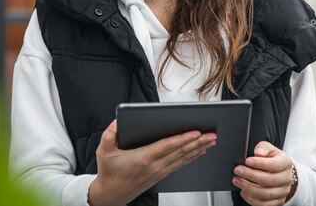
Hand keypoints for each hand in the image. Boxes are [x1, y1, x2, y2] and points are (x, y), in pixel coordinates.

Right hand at [88, 120, 216, 205]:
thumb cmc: (109, 173)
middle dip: (198, 142)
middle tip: (212, 134)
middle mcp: (154, 165)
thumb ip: (109, 134)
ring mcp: (159, 171)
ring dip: (199, 149)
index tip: (196, 132)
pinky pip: (180, 164)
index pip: (168, 146)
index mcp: (142, 158)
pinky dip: (191, 157)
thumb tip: (117, 121)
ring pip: (183, 158)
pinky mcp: (160, 175)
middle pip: (180, 152)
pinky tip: (200, 152)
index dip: (183, 138)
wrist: (110, 195)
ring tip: (211, 141)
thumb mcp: (103, 151)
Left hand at [232, 141, 296, 205]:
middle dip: (250, 175)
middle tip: (238, 170)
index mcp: (286, 163)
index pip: (274, 165)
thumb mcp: (269, 149)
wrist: (282, 172)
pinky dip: (251, 199)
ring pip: (265, 194)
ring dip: (248, 188)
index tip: (247, 161)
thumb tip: (259, 152)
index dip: (260, 163)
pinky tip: (244, 192)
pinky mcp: (278, 201)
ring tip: (237, 181)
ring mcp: (283, 191)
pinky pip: (264, 204)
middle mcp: (287, 178)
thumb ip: (263, 148)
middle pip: (269, 180)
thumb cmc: (273, 159)